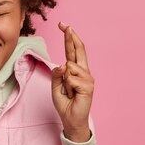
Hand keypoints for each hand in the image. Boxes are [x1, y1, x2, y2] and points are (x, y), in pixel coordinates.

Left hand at [51, 21, 94, 142]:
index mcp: (75, 69)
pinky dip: (67, 87)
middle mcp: (84, 71)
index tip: (64, 25)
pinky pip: (70, 79)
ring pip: (70, 67)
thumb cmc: (65, 102)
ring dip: (64, 81)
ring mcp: (87, 78)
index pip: (72, 50)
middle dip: (71, 37)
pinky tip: (72, 95)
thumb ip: (57, 73)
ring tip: (69, 92)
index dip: (69, 37)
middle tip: (65, 25)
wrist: (70, 118)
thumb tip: (64, 64)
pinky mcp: (88, 86)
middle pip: (78, 50)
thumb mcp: (56, 85)